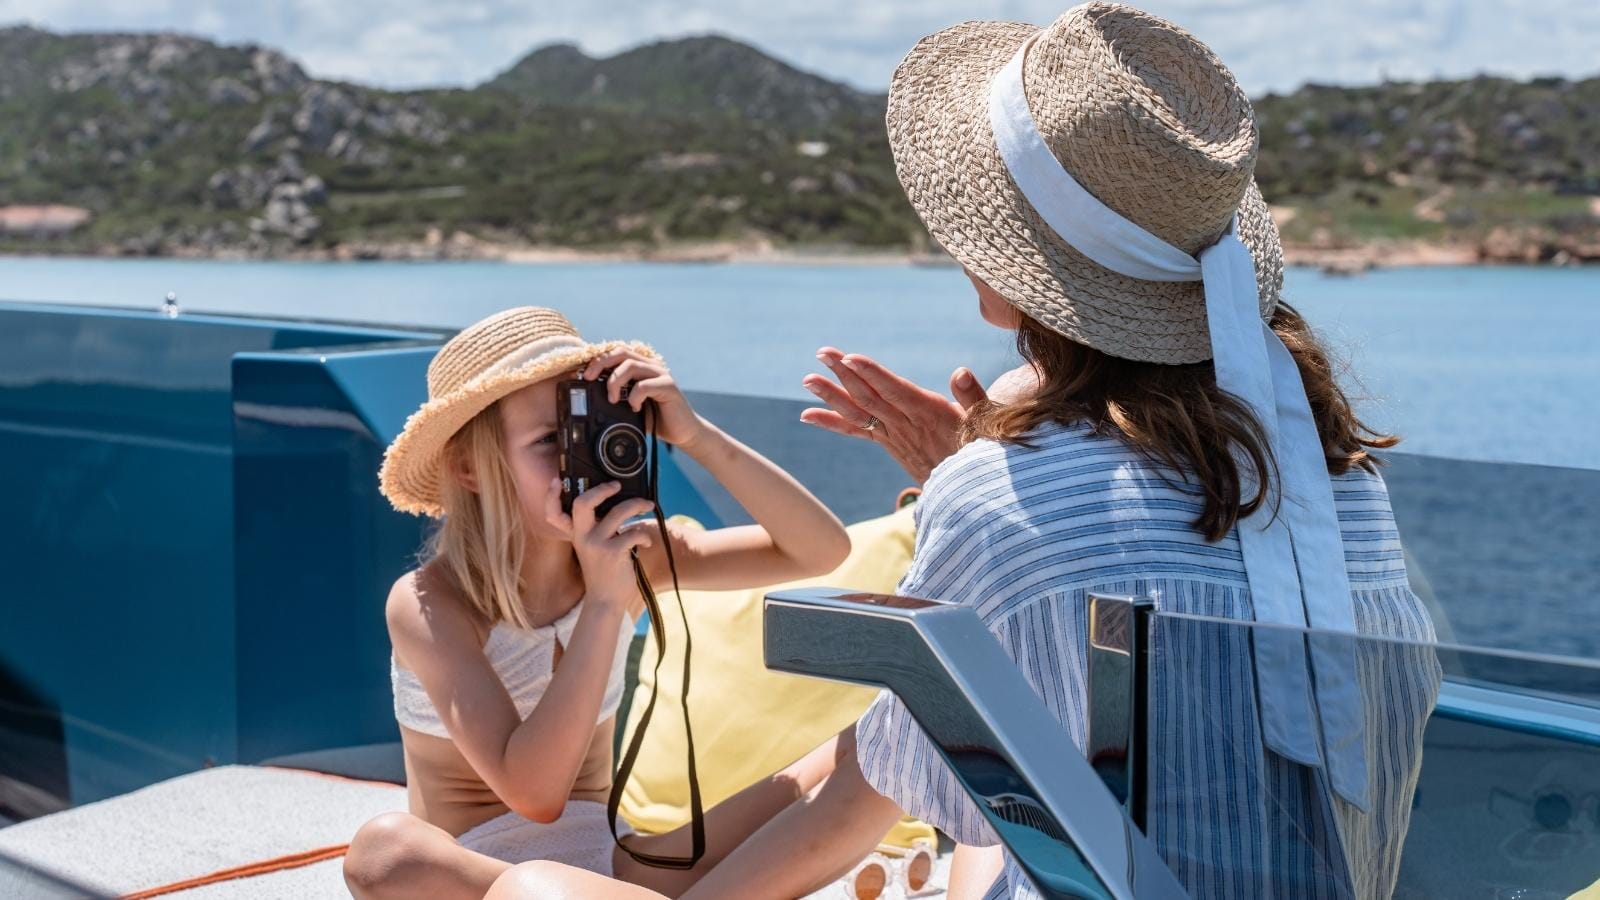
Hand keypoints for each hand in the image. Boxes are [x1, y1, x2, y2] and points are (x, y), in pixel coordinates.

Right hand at [545, 479, 655, 609]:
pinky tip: (647, 543)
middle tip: (616, 485)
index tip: (556, 481)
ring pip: (619, 511)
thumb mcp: (593, 548)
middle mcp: (582, 537)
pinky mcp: (613, 552)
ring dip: (637, 505)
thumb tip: (618, 505)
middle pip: (584, 503)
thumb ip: (598, 529)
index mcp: (575, 534)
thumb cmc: (604, 571)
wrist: (606, 600)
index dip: (550, 496)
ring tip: (647, 505)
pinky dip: (644, 535)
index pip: (553, 513)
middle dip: (603, 489)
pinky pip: (633, 532)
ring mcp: (597, 544)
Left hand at [582, 349, 706, 447]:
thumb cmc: (656, 419)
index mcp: (640, 368)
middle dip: (600, 364)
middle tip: (588, 379)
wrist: (683, 432)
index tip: (581, 375)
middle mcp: (650, 366)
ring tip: (611, 399)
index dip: (597, 360)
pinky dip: (634, 396)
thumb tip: (588, 396)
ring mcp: (660, 374)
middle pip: (620, 352)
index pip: (616, 353)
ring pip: (630, 365)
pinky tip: (634, 407)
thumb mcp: (630, 406)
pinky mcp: (668, 386)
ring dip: (615, 382)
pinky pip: (644, 385)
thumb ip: (616, 397)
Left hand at [800, 348, 988, 483]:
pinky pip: (856, 430)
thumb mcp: (985, 425)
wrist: (969, 492)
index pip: (894, 390)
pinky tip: (808, 414)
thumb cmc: (981, 451)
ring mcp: (893, 435)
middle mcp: (905, 425)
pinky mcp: (888, 443)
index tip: (849, 358)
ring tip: (808, 380)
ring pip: (858, 412)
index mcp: (928, 414)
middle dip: (845, 374)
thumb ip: (972, 398)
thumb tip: (960, 372)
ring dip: (832, 395)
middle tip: (822, 353)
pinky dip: (832, 421)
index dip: (871, 374)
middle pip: (869, 396)